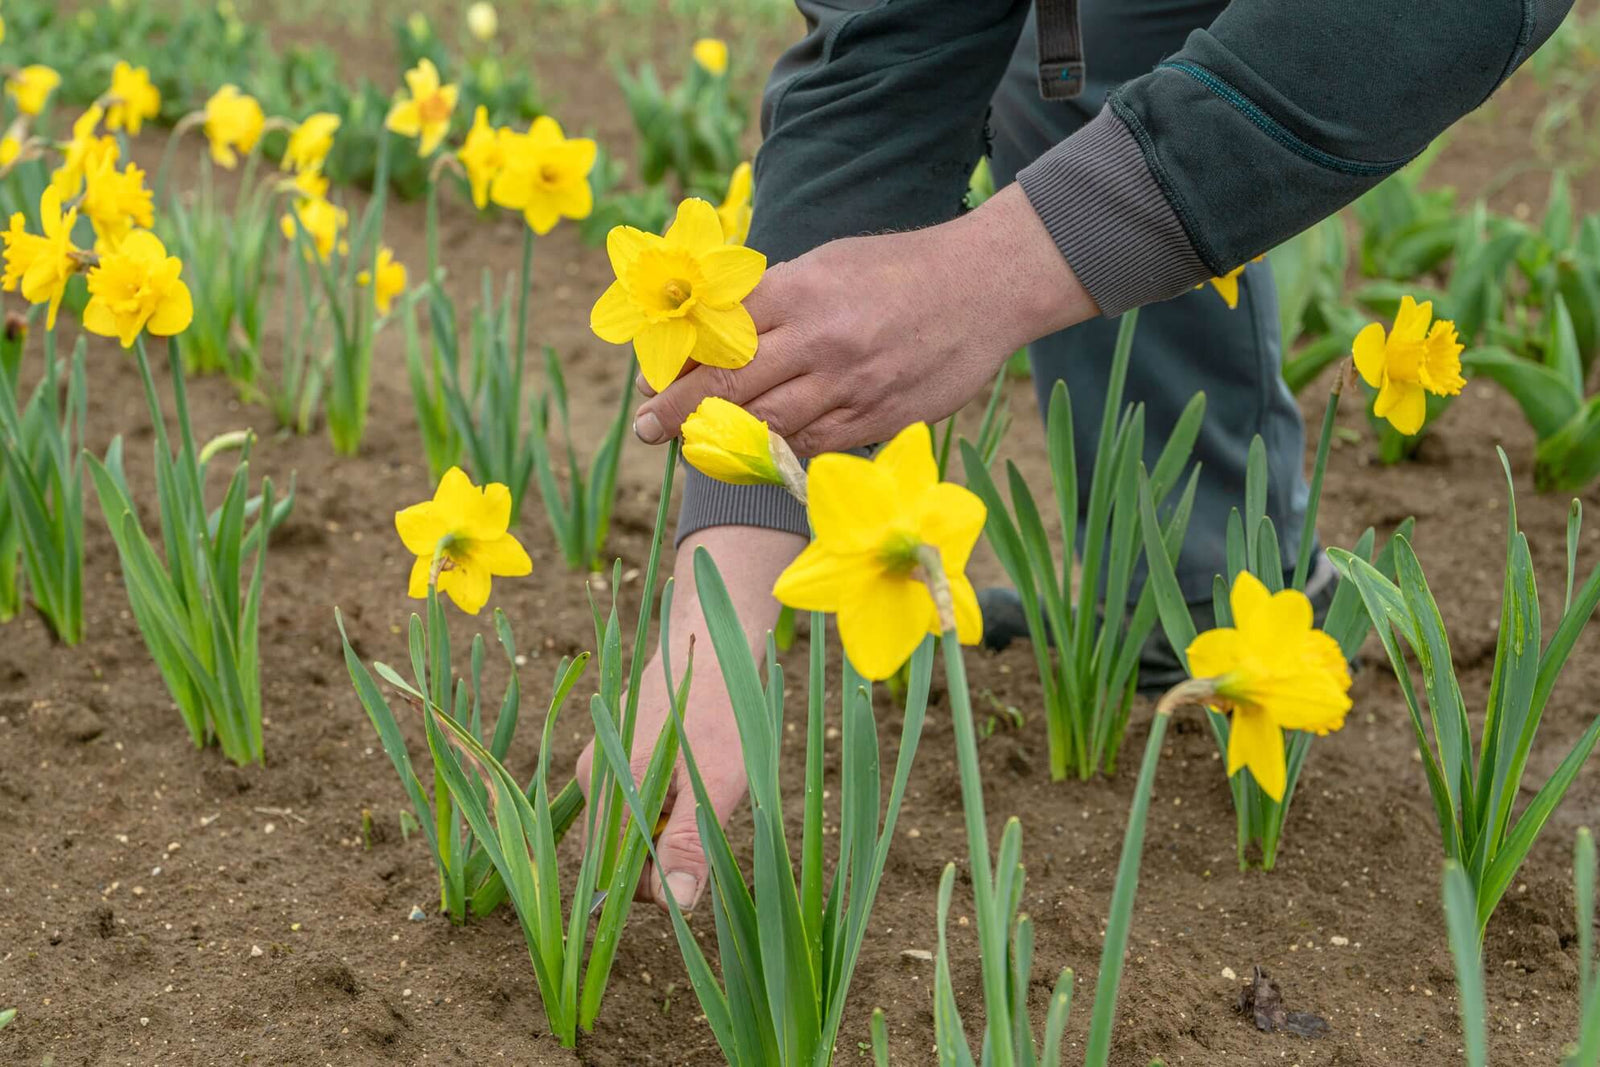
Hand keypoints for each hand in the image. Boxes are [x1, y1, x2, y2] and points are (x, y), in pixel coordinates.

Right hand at [573, 524, 804, 912]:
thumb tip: (677, 903)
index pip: (616, 877)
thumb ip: (691, 843)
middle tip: (705, 813)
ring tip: (701, 785)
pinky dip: (662, 797)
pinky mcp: (612, 747)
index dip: (658, 884)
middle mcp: (591, 777)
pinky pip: (632, 795)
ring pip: (628, 823)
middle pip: (618, 852)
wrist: (712, 638)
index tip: (698, 865)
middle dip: (663, 850)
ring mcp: (598, 760)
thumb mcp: (717, 782)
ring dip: (665, 822)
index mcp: (609, 790)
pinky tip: (691, 767)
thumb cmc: (720, 710)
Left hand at [631, 183, 1097, 455]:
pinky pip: (815, 444)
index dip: (677, 364)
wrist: (987, 287)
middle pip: (731, 386)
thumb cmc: (899, 269)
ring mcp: (851, 385)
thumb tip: (716, 331)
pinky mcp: (880, 418)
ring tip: (700, 442)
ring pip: (769, 424)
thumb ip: (775, 298)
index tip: (649, 380)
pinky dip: (783, 446)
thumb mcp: (828, 262)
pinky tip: (767, 443)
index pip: (717, 334)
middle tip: (648, 427)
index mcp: (800, 290)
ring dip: (726, 437)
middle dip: (678, 411)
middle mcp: (820, 340)